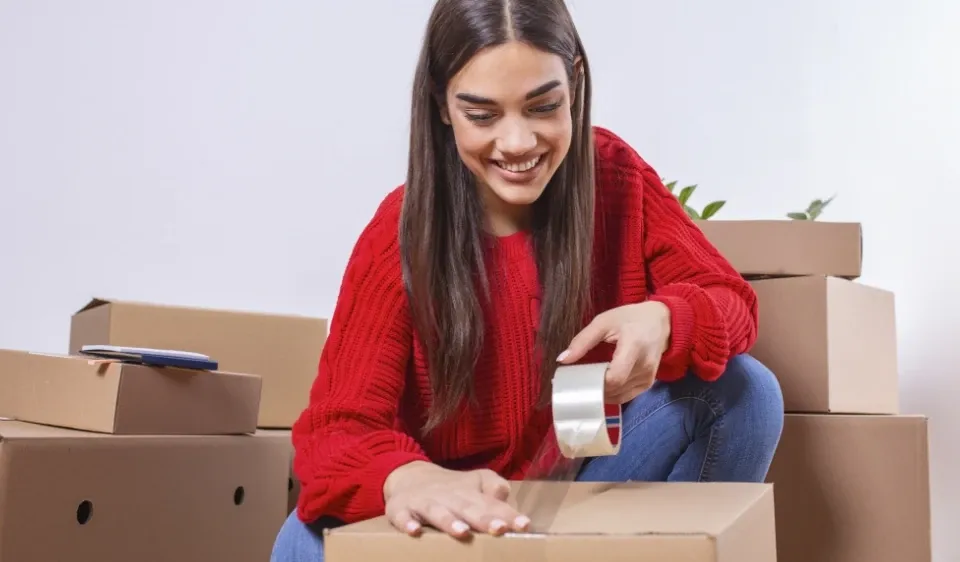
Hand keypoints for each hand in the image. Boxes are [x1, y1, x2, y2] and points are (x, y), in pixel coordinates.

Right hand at [382, 461, 530, 538]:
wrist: (408, 476)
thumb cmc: (451, 488)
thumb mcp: (475, 482)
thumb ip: (493, 488)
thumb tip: (505, 496)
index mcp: (469, 492)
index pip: (491, 504)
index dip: (507, 514)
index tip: (524, 525)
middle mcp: (448, 496)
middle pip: (467, 507)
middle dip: (483, 518)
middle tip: (500, 529)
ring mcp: (423, 502)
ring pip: (437, 511)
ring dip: (449, 521)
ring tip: (463, 533)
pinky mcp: (400, 509)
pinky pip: (402, 516)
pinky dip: (406, 523)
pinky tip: (413, 532)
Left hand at [557, 301, 671, 402]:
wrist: (661, 321)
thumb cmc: (631, 318)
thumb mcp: (604, 321)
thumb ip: (582, 341)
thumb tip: (562, 360)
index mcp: (634, 346)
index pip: (615, 377)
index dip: (595, 382)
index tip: (578, 377)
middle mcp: (645, 365)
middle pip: (615, 388)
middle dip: (594, 388)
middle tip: (577, 381)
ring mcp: (648, 377)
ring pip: (619, 396)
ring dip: (601, 393)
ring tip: (587, 382)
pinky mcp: (648, 384)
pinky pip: (626, 396)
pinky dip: (611, 394)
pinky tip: (601, 386)